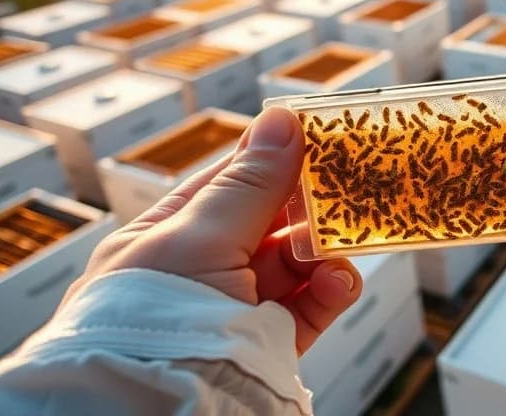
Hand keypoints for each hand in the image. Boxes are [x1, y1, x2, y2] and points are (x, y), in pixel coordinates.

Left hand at [65, 107, 362, 354]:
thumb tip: (282, 119)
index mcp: (166, 238)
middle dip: (310, 207)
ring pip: (298, 265)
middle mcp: (201, 273)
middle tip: (350, 186)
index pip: (227, 183)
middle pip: (270, 223)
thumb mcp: (200, 238)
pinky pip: (311, 308)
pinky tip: (338, 282)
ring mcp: (238, 309)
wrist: (160, 408)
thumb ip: (250, 184)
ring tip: (342, 246)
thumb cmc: (155, 318)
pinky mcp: (271, 344)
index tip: (318, 138)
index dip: (272, 158)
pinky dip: (332, 291)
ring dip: (325, 251)